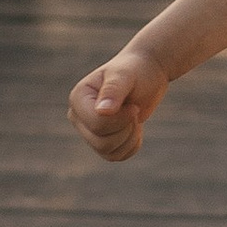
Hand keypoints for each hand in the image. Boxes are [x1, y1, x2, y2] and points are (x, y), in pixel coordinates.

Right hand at [70, 39, 168, 160]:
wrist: (148, 73)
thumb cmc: (136, 70)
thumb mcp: (126, 76)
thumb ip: (114, 90)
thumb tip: (102, 111)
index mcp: (78, 98)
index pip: (97, 124)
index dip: (121, 119)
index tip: (132, 105)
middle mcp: (78, 116)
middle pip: (102, 142)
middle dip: (126, 128)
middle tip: (134, 109)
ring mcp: (88, 130)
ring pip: (107, 152)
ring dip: (130, 137)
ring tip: (134, 116)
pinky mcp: (101, 141)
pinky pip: (115, 156)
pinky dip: (131, 146)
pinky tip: (134, 127)